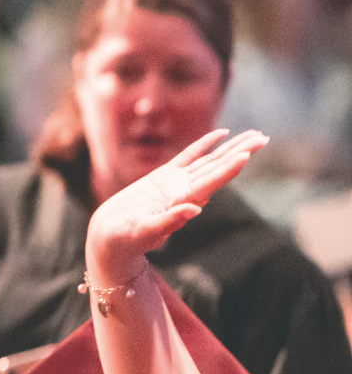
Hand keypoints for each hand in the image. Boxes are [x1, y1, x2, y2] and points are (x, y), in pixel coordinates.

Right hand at [86, 129, 266, 280]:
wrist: (110, 238)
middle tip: (263, 137)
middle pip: (219, 167)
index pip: (212, 181)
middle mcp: (186, 191)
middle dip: (241, 152)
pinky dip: (204, 145)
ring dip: (231, 147)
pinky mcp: (164, 177)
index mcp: (183, 201)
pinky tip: (221, 134)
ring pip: (210, 160)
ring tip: (255, 134)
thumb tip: (195, 209)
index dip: (229, 168)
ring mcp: (176, 183)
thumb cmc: (125, 239)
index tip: (247, 154)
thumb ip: (169, 221)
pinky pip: (188, 156)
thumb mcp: (145, 231)